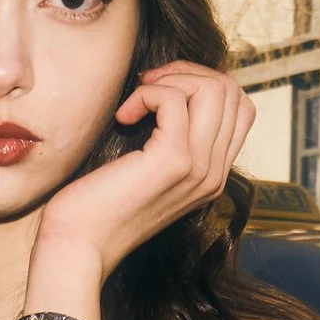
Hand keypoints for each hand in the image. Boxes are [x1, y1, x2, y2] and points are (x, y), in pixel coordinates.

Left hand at [31, 62, 253, 281]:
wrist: (78, 246)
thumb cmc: (99, 205)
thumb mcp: (147, 169)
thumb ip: (170, 138)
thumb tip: (170, 88)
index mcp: (213, 176)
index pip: (240, 108)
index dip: (203, 83)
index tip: (161, 90)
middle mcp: (214, 174)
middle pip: (232, 92)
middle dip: (187, 73)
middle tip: (146, 88)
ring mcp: (198, 169)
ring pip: (213, 89)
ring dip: (170, 79)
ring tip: (137, 100)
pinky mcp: (173, 163)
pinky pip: (173, 99)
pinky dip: (146, 94)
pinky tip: (124, 118)